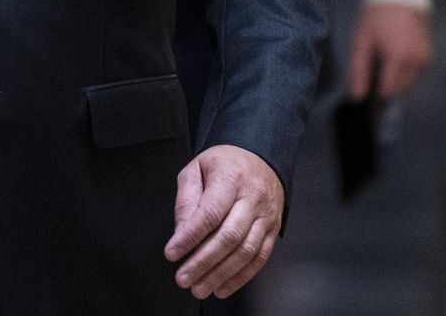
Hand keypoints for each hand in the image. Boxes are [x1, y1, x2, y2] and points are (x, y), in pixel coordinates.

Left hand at [164, 144, 284, 299]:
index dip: (190, 236)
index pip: (210, 212)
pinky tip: (223, 286)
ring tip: (200, 287)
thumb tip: (181, 233)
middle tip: (183, 277)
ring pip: (245, 251)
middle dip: (203, 261)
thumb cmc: (225, 164)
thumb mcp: (196, 169)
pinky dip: (240, 276)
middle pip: (229, 236)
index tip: (172, 253)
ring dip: (221, 274)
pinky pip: (259, 258)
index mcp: (231, 178)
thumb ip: (187, 200)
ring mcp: (266, 215)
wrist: (260, 158)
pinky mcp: (273, 230)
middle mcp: (252, 198)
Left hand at [346, 1, 431, 100]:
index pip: (387, 92)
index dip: (375, 98)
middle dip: (384, 88)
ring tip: (381, 61)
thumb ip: (359, 71)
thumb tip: (357, 97)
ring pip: (406, 83)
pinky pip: (413, 74)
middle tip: (370, 74)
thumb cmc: (376, 18)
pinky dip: (402, 72)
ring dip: (394, 80)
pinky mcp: (428, 57)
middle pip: (398, 90)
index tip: (366, 99)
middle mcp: (416, 61)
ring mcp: (424, 59)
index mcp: (398, 58)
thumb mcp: (361, 42)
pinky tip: (392, 57)